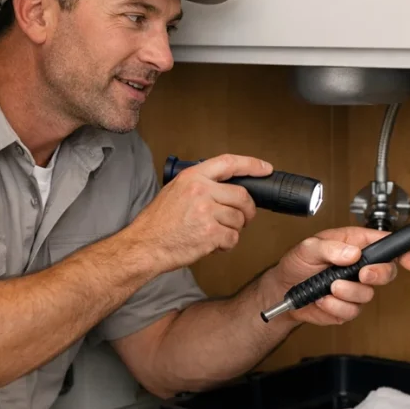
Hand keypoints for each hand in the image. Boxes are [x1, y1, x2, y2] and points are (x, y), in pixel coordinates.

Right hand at [126, 154, 271, 271]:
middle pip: (242, 196)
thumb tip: (224, 188)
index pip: (229, 163)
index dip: (251, 165)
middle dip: (247, 210)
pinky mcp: (210, 233)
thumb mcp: (174, 191)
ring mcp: (206, 212)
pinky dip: (226, 244)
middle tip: (243, 218)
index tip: (265, 169)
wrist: (145, 245)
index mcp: (192, 177)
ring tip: (215, 233)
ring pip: (239, 219)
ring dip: (233, 229)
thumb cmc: (157, 222)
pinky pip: (233, 237)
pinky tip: (212, 244)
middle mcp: (201, 191)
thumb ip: (199, 185)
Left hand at [268, 227, 409, 325]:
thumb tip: (351, 252)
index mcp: (353, 244)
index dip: (404, 252)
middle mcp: (358, 266)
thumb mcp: (308, 247)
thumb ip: (329, 247)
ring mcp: (354, 288)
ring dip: (348, 292)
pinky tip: (323, 300)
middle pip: (386, 271)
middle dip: (377, 274)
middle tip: (362, 274)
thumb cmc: (297, 263)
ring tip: (329, 287)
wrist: (283, 290)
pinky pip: (352, 311)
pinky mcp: (346, 307)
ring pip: (368, 294)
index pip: (385, 245)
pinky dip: (335, 307)